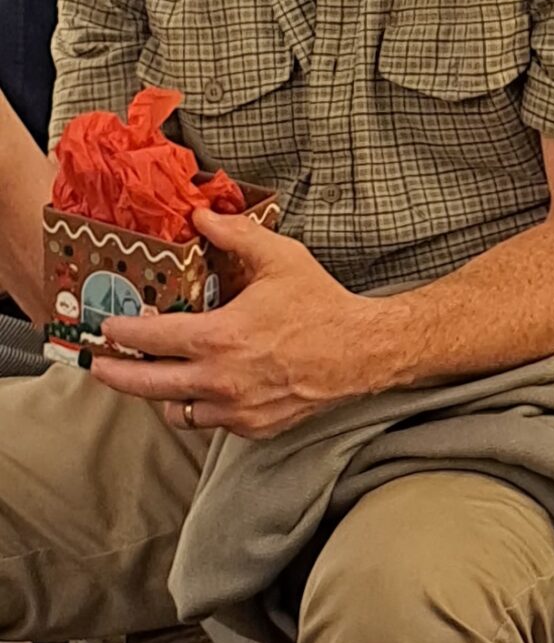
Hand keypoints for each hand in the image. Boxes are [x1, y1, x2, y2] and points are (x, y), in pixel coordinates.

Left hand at [86, 209, 393, 439]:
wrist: (364, 352)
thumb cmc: (323, 306)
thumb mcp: (281, 259)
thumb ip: (236, 235)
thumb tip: (202, 216)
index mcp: (220, 338)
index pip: (150, 340)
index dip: (121, 334)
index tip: (108, 328)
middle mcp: (221, 380)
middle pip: (147, 386)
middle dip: (117, 375)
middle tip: (101, 366)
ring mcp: (237, 408)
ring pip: (176, 412)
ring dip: (161, 396)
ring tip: (156, 381)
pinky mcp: (254, 426)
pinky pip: (212, 422)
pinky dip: (202, 408)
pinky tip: (205, 390)